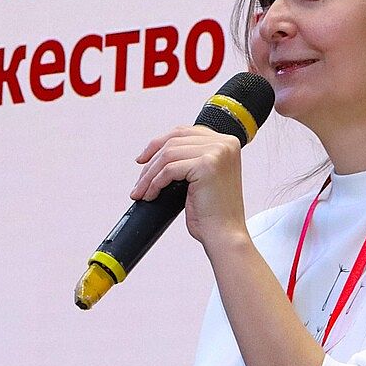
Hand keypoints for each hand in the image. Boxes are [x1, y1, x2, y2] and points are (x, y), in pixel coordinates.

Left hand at [131, 126, 248, 248]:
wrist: (224, 234)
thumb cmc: (214, 213)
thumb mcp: (203, 177)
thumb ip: (190, 158)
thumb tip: (159, 152)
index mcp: (226, 143)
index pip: (185, 132)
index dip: (159, 143)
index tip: (144, 158)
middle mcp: (225, 143)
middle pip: (174, 140)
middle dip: (151, 160)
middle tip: (139, 179)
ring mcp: (217, 152)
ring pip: (168, 154)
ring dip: (149, 175)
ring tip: (142, 191)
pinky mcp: (207, 164)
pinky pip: (169, 169)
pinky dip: (154, 183)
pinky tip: (151, 195)